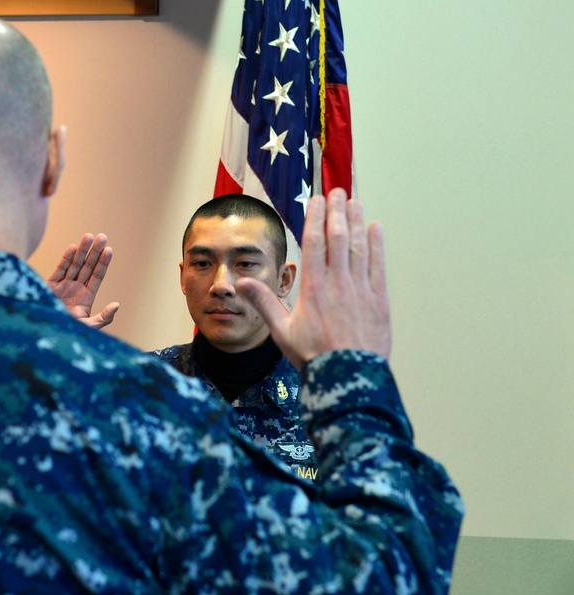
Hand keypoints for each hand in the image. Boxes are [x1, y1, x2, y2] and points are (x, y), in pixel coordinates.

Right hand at [47, 232, 119, 328]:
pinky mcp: (49, 286)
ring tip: (89, 236)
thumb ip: (103, 318)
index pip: (97, 276)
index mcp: (86, 298)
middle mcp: (75, 289)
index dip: (103, 263)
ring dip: (82, 251)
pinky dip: (66, 259)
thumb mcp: (89, 327)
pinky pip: (59, 270)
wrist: (46, 335)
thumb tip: (116, 304)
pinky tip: (73, 248)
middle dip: (95, 252)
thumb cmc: (68, 334)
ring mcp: (63, 286)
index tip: (109, 250)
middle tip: (102, 236)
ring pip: (74, 265)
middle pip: (87, 267)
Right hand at [238, 189, 390, 369]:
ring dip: (356, 222)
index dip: (316, 218)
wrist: (347, 376)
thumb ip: (263, 302)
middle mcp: (338, 283)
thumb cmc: (312, 356)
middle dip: (337, 212)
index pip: (315, 243)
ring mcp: (360, 289)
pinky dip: (376, 245)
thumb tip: (242, 282)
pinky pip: (377, 265)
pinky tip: (375, 229)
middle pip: (338, 238)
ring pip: (358, 247)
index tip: (316, 200)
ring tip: (354, 203)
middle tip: (337, 192)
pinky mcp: (378, 300)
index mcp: (313, 288)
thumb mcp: (281, 331)